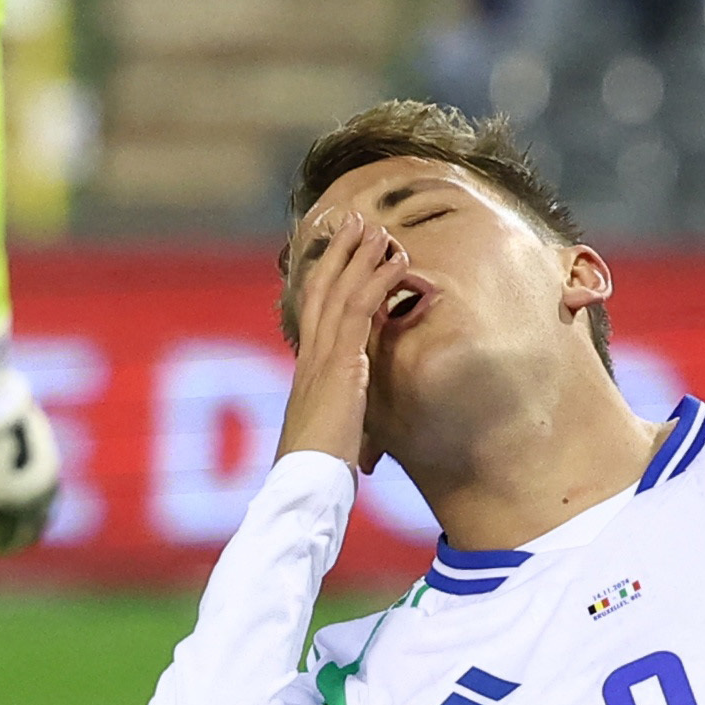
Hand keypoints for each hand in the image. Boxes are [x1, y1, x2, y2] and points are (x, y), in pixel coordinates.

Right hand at [277, 207, 405, 474]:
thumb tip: (360, 435)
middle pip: (321, 288)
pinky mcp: (342, 364)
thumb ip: (343, 422)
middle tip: (354, 220)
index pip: (313, 311)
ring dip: (360, 255)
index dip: (324, 277)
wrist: (306, 484)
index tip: (338, 251)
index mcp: (307, 371)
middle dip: (338, 252)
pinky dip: (380, 281)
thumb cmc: (319, 473)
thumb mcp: (333, 436)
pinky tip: (398, 262)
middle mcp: (310, 356)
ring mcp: (323, 357)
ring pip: (340, 291)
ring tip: (378, 227)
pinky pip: (362, 310)